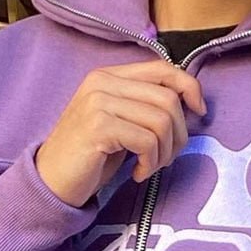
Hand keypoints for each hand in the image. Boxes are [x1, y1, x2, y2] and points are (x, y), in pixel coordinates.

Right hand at [35, 60, 207, 207]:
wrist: (51, 181)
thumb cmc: (89, 157)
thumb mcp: (119, 124)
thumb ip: (144, 107)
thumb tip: (189, 106)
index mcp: (109, 76)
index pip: (163, 68)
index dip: (190, 88)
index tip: (199, 113)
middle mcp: (102, 82)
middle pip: (168, 98)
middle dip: (178, 135)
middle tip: (165, 159)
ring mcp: (99, 102)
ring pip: (161, 121)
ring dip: (164, 153)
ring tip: (149, 168)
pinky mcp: (99, 127)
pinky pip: (147, 141)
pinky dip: (150, 163)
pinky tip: (137, 174)